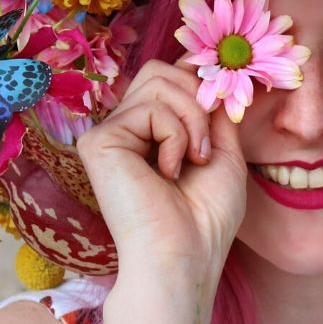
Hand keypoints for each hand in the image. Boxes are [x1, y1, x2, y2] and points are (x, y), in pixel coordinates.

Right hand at [75, 60, 247, 280]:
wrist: (185, 256)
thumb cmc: (206, 216)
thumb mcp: (224, 151)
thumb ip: (214, 108)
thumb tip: (211, 68)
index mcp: (150, 131)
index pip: (168, 75)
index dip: (196, 78)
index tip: (220, 101)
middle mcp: (125, 128)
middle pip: (161, 70)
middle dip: (197, 99)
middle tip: (205, 146)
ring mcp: (108, 133)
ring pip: (158, 81)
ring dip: (192, 119)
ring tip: (192, 160)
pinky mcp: (98, 142)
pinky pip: (150, 108)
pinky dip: (174, 135)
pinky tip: (167, 172)